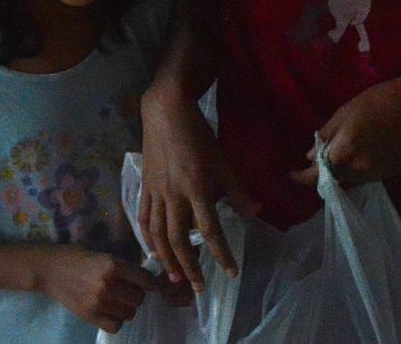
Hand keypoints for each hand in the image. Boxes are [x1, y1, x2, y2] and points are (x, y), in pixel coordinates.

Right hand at [34, 246, 153, 333]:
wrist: (47, 269)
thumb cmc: (74, 256)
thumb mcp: (99, 253)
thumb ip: (119, 264)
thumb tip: (142, 275)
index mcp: (112, 264)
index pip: (145, 279)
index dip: (149, 282)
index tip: (147, 283)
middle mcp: (108, 284)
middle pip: (139, 298)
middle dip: (136, 295)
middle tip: (126, 290)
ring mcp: (99, 302)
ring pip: (129, 313)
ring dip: (126, 308)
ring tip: (116, 301)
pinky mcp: (90, 316)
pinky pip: (115, 325)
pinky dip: (115, 320)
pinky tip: (108, 311)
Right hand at [139, 91, 255, 291]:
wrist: (165, 112)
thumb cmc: (198, 135)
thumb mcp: (222, 161)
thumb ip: (238, 190)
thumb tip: (257, 212)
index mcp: (197, 189)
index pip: (210, 230)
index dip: (221, 254)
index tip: (231, 272)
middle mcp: (174, 195)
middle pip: (179, 239)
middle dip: (189, 266)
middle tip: (198, 287)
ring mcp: (156, 191)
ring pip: (158, 233)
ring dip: (166, 258)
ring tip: (173, 277)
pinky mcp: (145, 185)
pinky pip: (144, 216)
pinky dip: (147, 236)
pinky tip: (152, 249)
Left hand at [290, 76, 400, 187]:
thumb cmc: (374, 102)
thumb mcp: (342, 114)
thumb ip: (325, 138)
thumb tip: (309, 157)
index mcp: (346, 152)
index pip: (318, 175)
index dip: (302, 177)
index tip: (292, 174)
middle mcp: (361, 169)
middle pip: (334, 180)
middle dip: (321, 172)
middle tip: (315, 157)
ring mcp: (378, 174)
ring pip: (350, 179)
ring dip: (339, 170)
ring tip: (336, 152)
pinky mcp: (391, 173)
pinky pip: (365, 176)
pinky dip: (356, 168)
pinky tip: (357, 152)